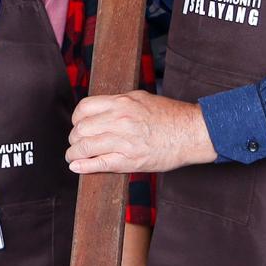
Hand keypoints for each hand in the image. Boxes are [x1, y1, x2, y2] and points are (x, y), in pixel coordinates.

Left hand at [69, 91, 214, 175]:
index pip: (84, 108)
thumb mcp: (141, 99)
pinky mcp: (130, 160)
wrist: (192, 133)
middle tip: (76, 143)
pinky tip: (76, 167)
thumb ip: (119, 103)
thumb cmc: (170, 116)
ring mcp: (124, 141)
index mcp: (122, 103)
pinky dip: (83, 166)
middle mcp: (120, 120)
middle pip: (81, 129)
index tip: (78, 125)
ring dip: (74, 153)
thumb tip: (101, 109)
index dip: (76, 118)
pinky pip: (99, 164)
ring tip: (74, 156)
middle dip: (75, 138)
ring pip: (85, 147)